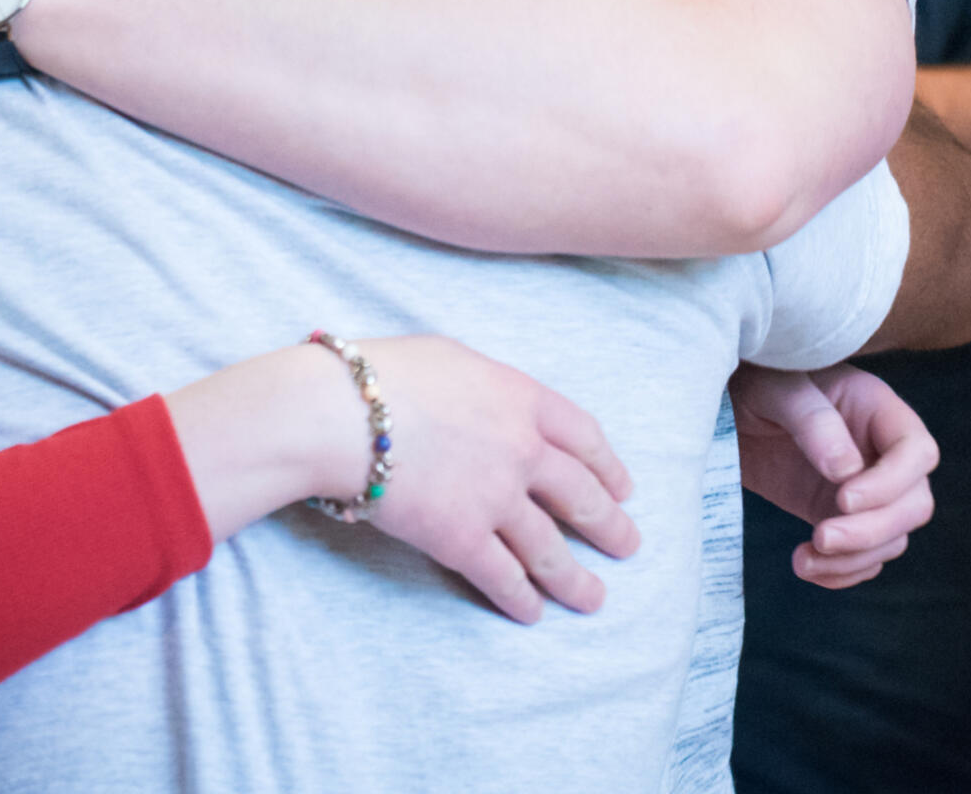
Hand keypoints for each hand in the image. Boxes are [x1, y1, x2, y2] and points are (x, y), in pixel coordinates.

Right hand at [358, 336, 639, 623]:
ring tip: (594, 598)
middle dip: (609, 525)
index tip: (622, 487)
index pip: (584, 436)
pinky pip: (503, 577)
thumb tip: (493, 404)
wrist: (343, 413)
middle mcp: (522, 450)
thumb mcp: (451, 358)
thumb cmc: (383, 374)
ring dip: (576, 579)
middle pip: (580, 495)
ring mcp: (495, 498)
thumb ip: (487, 387)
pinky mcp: (462, 539)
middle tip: (628, 545)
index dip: (608, 466)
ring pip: (550, 549)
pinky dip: (521, 598)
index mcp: (521, 398)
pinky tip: (531, 613)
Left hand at [730, 363, 936, 587]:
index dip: (892, 483)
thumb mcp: (776, 389)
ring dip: (854, 558)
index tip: (844, 498)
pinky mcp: (841, 517)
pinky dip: (842, 572)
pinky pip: (864, 556)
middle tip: (822, 537)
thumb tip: (847, 471)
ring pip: (892, 538)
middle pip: (914, 504)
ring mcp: (866, 488)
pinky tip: (807, 567)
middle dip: (872, 531)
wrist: (729, 410)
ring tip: (803, 560)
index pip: (917, 451)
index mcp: (876, 408)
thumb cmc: (756, 383)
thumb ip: (812, 420)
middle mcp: (881, 451)